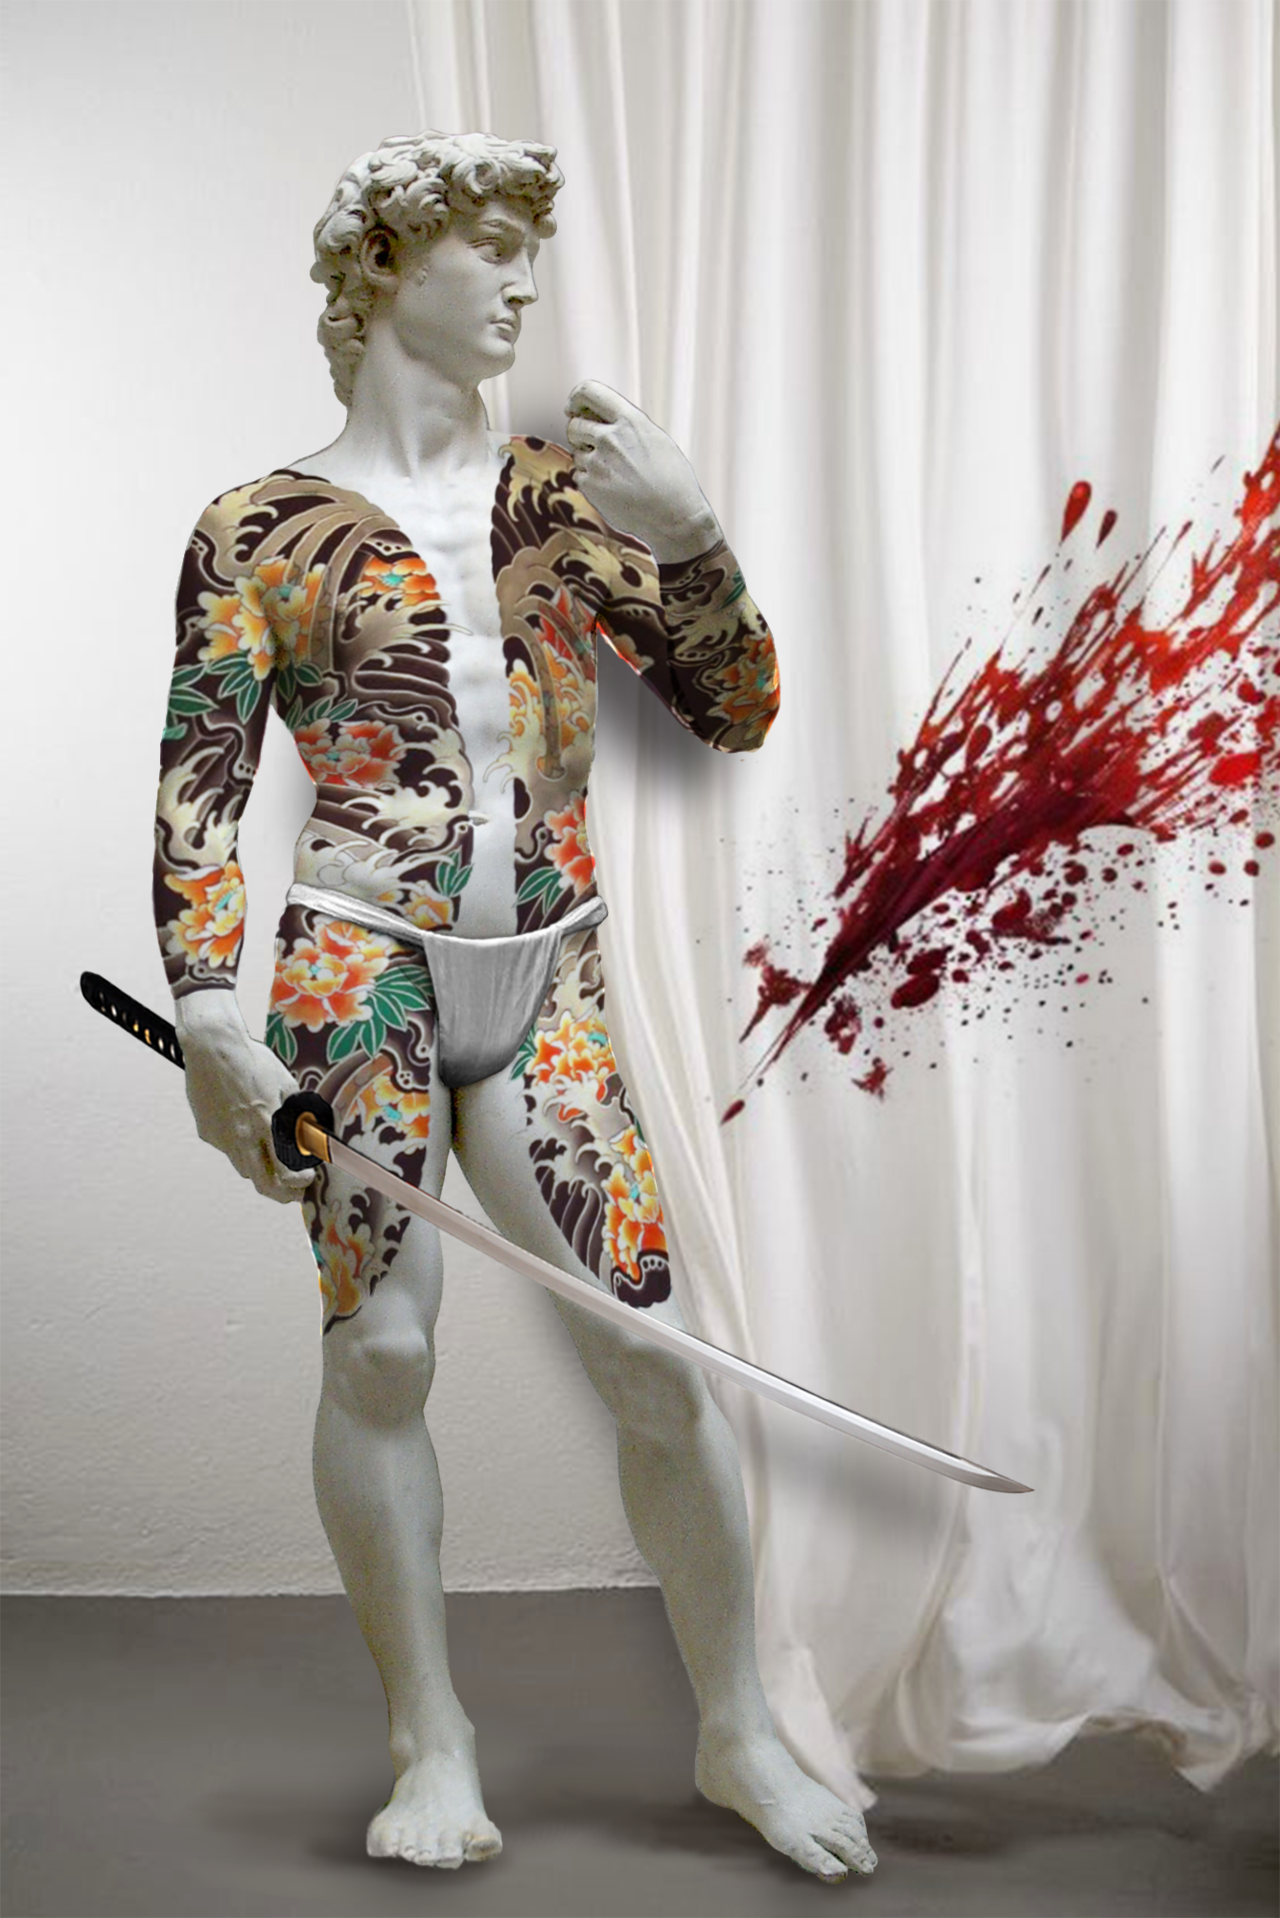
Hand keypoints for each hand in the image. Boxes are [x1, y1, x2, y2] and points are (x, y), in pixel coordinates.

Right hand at [175, 991, 316, 1204]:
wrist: (212, 1048)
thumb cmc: (253, 1062)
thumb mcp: (286, 1084)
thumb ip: (297, 1113)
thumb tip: (311, 1134)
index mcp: (267, 1124)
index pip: (285, 1173)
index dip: (299, 1183)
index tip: (308, 1178)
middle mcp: (243, 1137)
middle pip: (263, 1184)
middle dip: (282, 1194)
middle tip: (294, 1191)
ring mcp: (222, 1138)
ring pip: (244, 1168)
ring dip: (261, 1170)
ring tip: (273, 1160)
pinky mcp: (207, 1133)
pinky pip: (227, 1148)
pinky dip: (240, 1146)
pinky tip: (244, 1127)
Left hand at [564, 379, 722, 562]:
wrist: (674, 516)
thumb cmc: (672, 479)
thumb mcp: (655, 439)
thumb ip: (626, 425)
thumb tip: (598, 417)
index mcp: (629, 420)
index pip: (588, 392)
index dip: (576, 399)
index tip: (574, 408)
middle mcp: (610, 438)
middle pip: (574, 425)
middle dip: (580, 434)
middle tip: (596, 447)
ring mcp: (597, 463)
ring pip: (576, 453)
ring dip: (588, 459)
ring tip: (616, 473)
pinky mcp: (590, 486)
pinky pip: (579, 475)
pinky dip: (590, 480)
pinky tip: (613, 488)